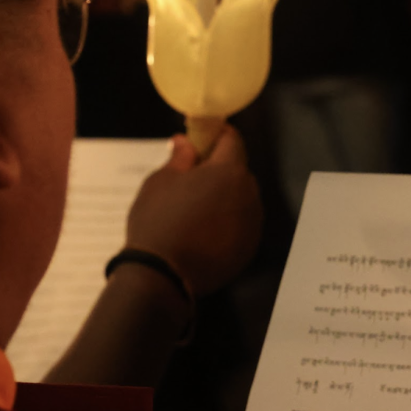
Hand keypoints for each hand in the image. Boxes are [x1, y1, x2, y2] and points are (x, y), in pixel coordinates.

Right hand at [125, 125, 261, 295]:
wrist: (161, 275)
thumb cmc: (158, 220)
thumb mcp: (161, 181)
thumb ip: (180, 158)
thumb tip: (186, 141)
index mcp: (229, 172)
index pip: (232, 140)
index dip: (216, 134)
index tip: (200, 137)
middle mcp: (249, 195)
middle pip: (239, 171)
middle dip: (220, 167)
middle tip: (193, 174)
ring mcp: (253, 224)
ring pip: (242, 199)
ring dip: (226, 196)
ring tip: (198, 206)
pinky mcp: (249, 248)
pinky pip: (241, 224)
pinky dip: (228, 221)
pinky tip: (205, 230)